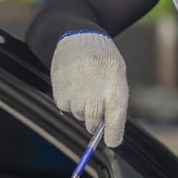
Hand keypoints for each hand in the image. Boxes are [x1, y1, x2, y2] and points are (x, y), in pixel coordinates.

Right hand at [50, 31, 128, 145]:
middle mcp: (95, 93)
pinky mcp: (60, 91)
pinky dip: (68, 100)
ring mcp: (76, 93)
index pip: (115, 122)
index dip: (114, 135)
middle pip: (94, 123)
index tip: (112, 141)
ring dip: (81, 107)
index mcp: (115, 88)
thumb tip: (108, 129)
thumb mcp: (117, 75)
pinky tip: (73, 83)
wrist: (78, 37)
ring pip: (78, 115)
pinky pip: (64, 107)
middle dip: (96, 121)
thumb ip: (115, 102)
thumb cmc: (102, 59)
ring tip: (84, 85)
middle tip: (95, 103)